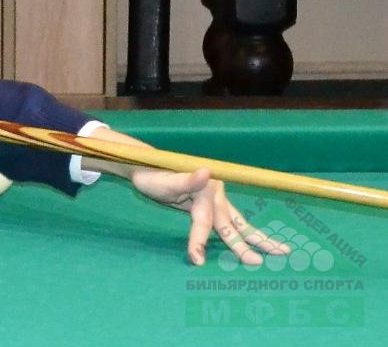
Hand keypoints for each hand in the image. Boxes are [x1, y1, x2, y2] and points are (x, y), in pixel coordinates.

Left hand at [82, 127, 291, 267]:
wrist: (148, 167)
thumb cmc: (154, 175)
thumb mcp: (165, 180)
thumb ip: (186, 179)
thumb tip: (207, 171)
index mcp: (205, 188)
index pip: (204, 221)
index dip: (199, 241)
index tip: (196, 259)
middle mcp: (215, 193)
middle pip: (229, 225)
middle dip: (243, 246)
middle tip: (257, 263)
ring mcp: (217, 198)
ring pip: (239, 223)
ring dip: (259, 238)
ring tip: (282, 250)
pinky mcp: (213, 204)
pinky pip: (232, 221)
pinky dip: (245, 232)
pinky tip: (260, 241)